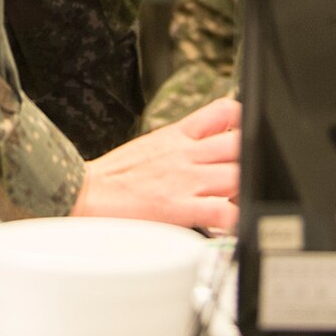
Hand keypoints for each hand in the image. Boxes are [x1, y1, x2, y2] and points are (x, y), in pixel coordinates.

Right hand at [71, 97, 240, 231]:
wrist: (85, 194)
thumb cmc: (115, 175)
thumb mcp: (153, 143)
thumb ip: (183, 140)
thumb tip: (209, 142)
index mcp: (178, 135)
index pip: (224, 111)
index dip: (244, 120)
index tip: (248, 133)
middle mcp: (186, 154)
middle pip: (239, 143)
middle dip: (250, 158)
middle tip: (249, 174)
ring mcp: (185, 180)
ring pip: (237, 175)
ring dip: (246, 189)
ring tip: (241, 201)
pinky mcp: (180, 207)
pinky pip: (223, 212)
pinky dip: (236, 220)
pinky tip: (235, 225)